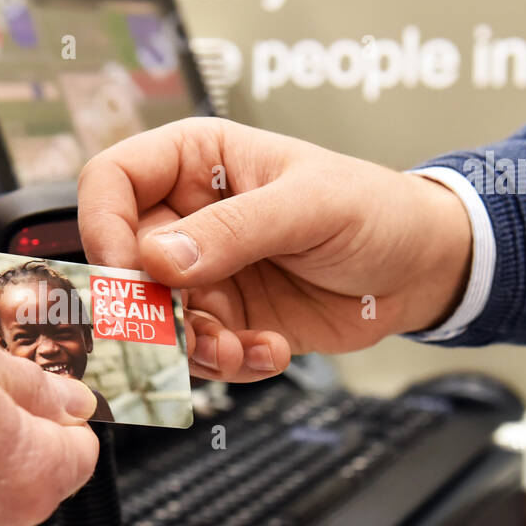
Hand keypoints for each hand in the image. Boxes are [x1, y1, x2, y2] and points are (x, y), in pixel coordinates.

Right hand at [78, 118, 471, 381]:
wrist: (422, 268)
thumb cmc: (374, 209)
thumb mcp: (308, 205)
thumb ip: (233, 229)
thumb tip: (159, 260)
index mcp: (194, 162)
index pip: (111, 181)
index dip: (103, 225)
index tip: (126, 272)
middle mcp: (187, 218)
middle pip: (124, 264)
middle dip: (152, 308)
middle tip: (185, 331)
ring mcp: (205, 273)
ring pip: (157, 320)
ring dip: (193, 346)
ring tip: (242, 348)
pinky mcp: (227, 320)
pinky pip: (199, 353)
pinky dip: (229, 364)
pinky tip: (270, 350)